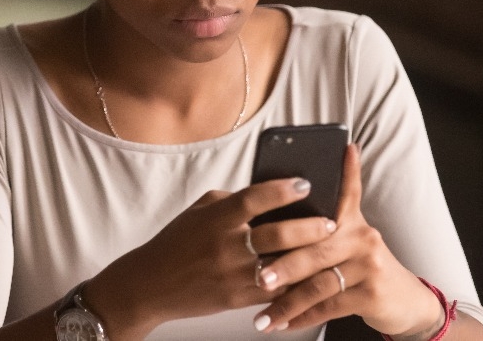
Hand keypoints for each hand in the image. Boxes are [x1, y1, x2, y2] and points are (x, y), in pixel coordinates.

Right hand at [84, 177, 338, 339]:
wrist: (151, 285)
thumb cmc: (176, 242)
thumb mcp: (199, 211)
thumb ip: (232, 201)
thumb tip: (268, 193)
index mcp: (216, 218)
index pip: (255, 198)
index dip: (283, 190)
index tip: (305, 184)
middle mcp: (225, 246)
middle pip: (277, 234)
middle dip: (310, 228)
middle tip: (332, 222)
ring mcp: (232, 275)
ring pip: (281, 266)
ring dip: (309, 258)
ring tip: (329, 250)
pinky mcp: (236, 299)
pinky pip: (274, 292)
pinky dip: (295, 284)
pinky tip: (312, 277)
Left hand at [248, 144, 443, 336]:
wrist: (404, 300)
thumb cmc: (362, 268)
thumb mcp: (349, 240)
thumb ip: (320, 227)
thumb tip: (280, 212)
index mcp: (352, 220)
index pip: (346, 190)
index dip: (345, 169)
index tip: (341, 148)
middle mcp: (363, 237)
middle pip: (316, 248)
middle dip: (283, 265)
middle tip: (256, 276)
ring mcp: (369, 265)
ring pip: (319, 283)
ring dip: (287, 302)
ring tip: (262, 316)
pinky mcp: (371, 293)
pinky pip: (329, 307)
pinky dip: (303, 318)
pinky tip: (283, 325)